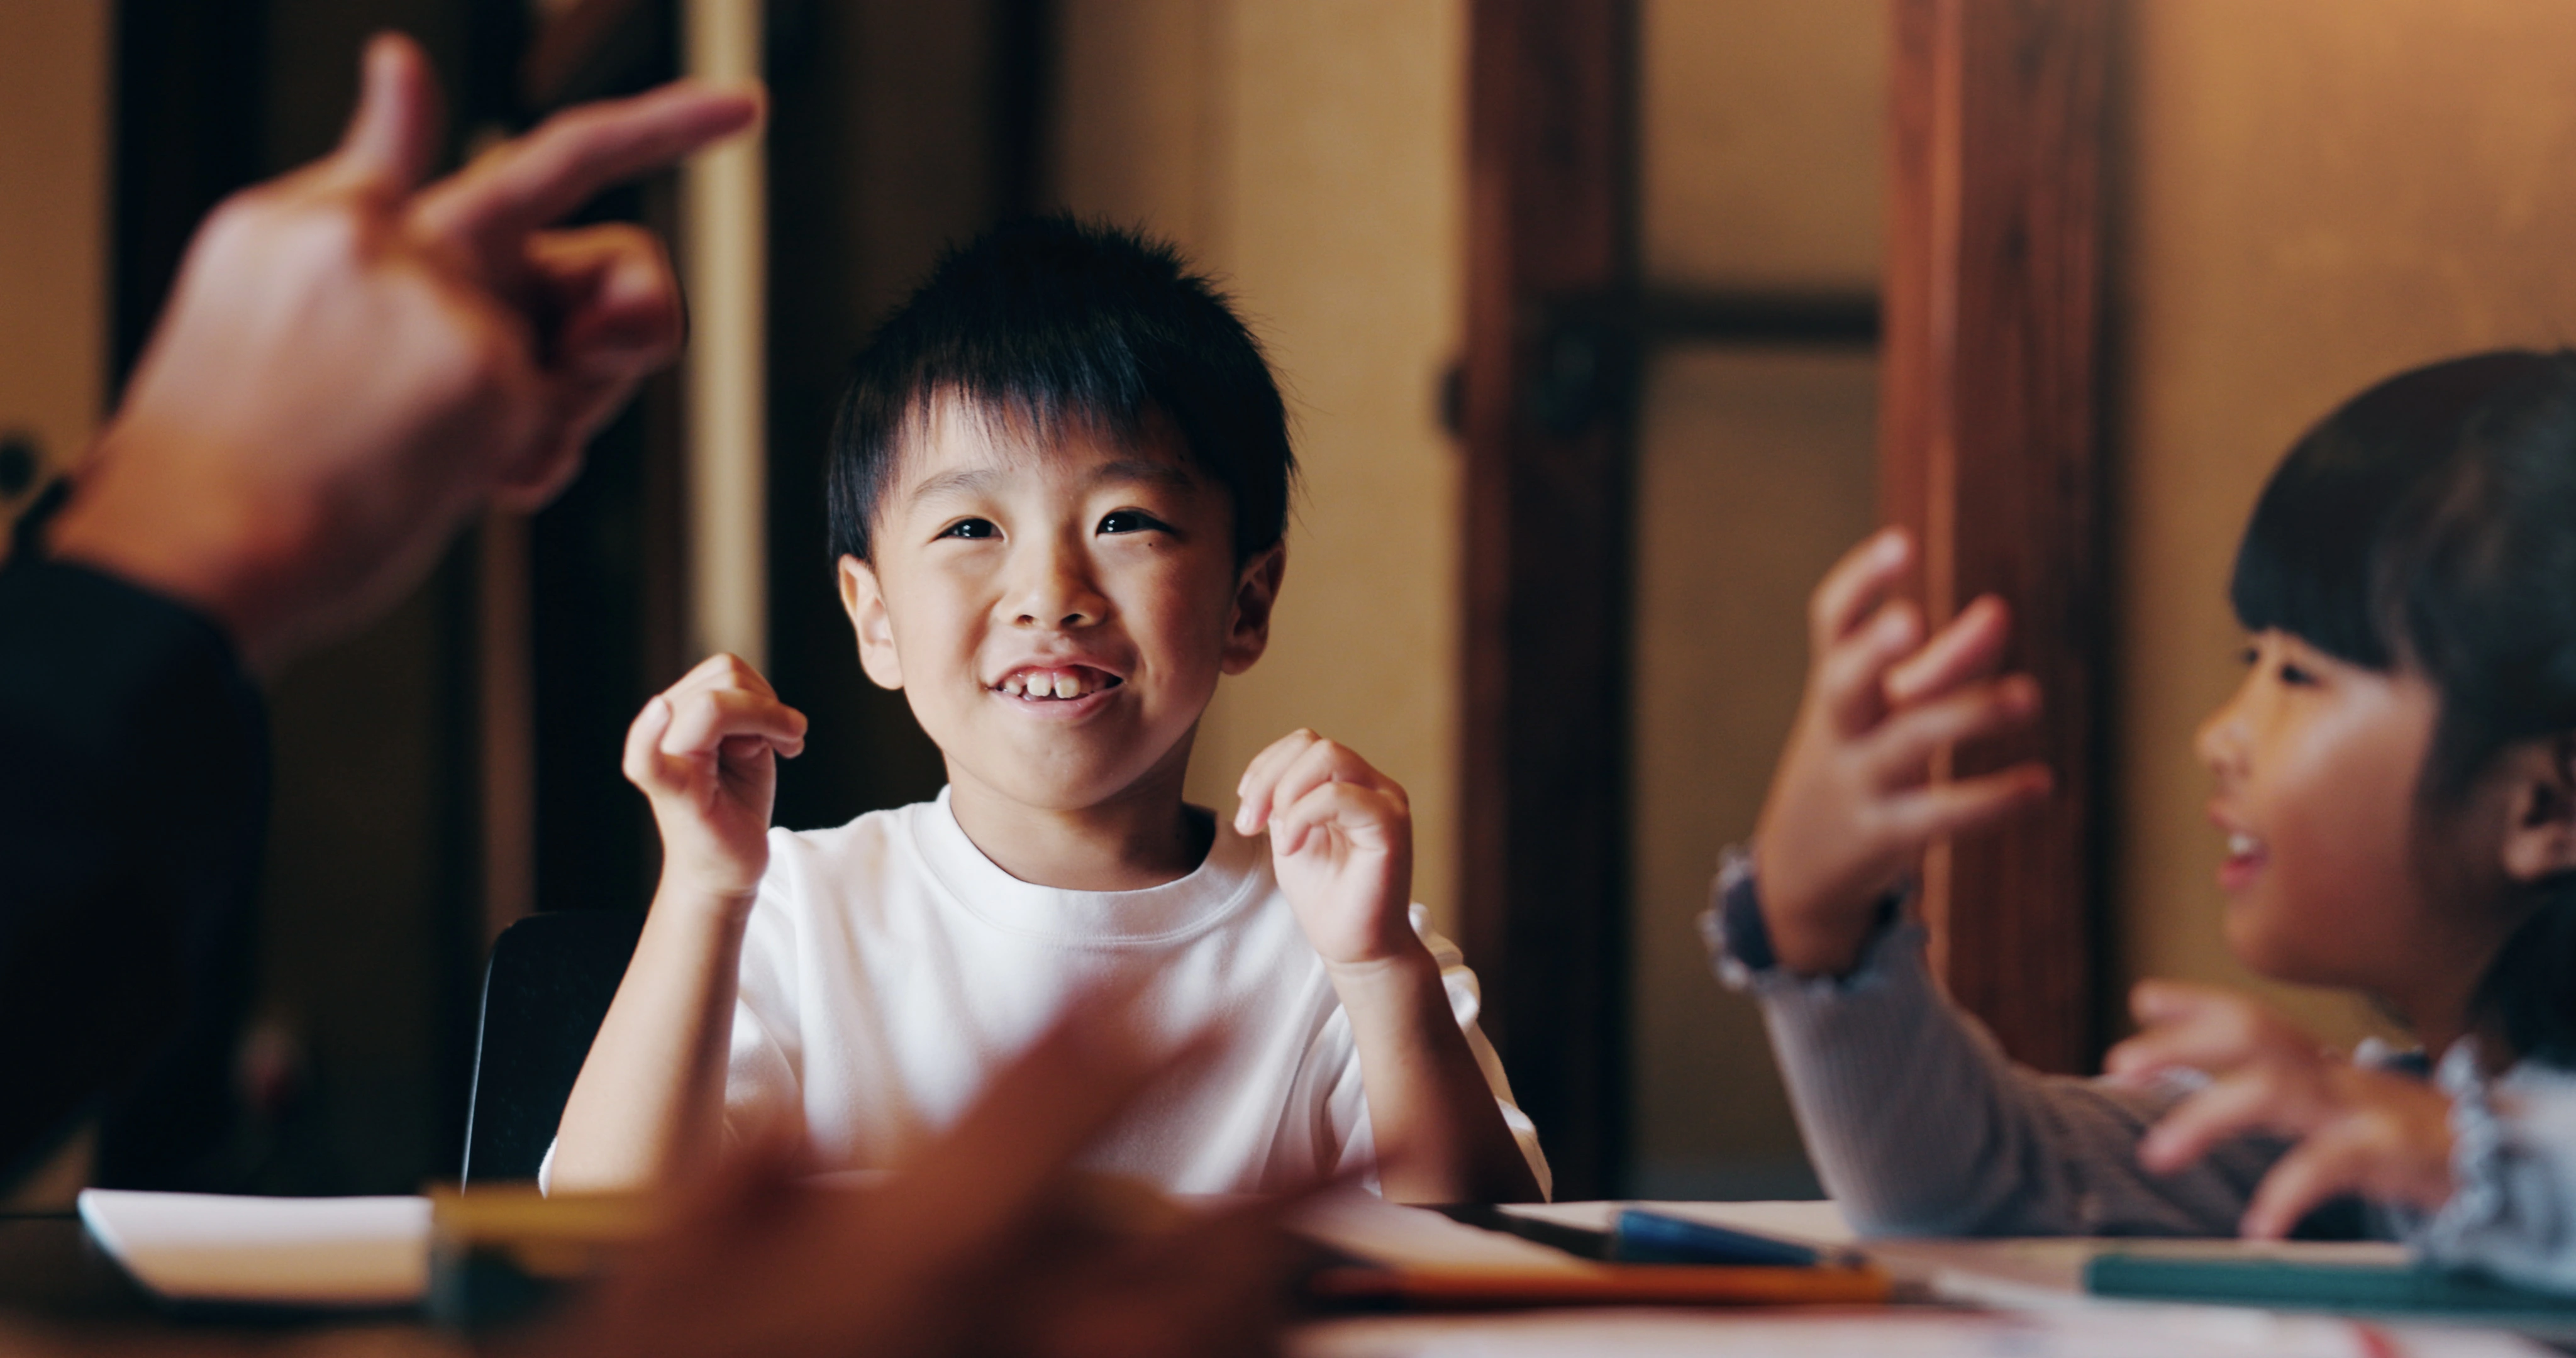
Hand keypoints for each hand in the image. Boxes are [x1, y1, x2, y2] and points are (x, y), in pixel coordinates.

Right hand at [47, 34, 761, 669]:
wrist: (193, 548)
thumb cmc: (234, 465)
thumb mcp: (266, 319)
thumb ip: (373, 242)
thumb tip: (405, 76)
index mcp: (319, 222)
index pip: (403, 133)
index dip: (452, 103)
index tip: (487, 65)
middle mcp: (385, 232)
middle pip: (564, 171)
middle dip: (666, 125)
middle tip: (740, 107)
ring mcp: (443, 294)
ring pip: (583, 328)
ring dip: (566, 387)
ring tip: (467, 445)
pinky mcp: (489, 367)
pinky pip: (560, 411)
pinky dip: (527, 458)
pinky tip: (458, 483)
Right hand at [552, 995, 1302, 1357]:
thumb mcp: (668, 1276)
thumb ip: (738, 1189)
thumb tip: (775, 1124)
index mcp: (918, 1250)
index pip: (1047, 1119)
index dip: (1134, 1050)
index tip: (1204, 1006)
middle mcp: (1005, 1323)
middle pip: (1180, 1252)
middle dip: (1278, 1198)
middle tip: (1358, 1149)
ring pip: (1191, 1342)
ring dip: (1265, 1295)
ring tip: (1321, 1258)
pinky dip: (1220, 1357)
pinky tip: (1249, 1339)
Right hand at [624, 654, 807, 904]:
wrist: (726, 868)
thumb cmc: (736, 805)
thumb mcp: (750, 748)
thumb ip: (745, 715)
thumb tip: (752, 707)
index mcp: (681, 713)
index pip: (726, 670)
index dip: (766, 693)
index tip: (791, 730)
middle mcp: (664, 728)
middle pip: (726, 676)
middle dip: (771, 708)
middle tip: (788, 744)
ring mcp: (662, 758)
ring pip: (717, 698)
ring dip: (766, 720)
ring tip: (777, 753)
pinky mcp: (669, 791)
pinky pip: (646, 755)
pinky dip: (649, 730)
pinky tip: (660, 714)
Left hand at [1233, 730, 1416, 969]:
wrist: (1355, 948)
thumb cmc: (1326, 897)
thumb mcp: (1290, 835)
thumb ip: (1282, 800)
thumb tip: (1264, 773)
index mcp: (1351, 784)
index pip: (1304, 744)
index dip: (1265, 767)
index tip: (1246, 812)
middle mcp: (1374, 786)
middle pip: (1312, 744)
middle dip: (1268, 778)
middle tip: (1249, 825)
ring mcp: (1386, 801)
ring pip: (1328, 756)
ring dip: (1286, 794)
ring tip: (1279, 838)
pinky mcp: (1390, 825)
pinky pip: (1339, 795)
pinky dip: (1303, 816)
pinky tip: (1293, 849)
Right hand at [1749, 528, 2051, 973]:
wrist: (1799, 870)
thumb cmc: (1856, 762)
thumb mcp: (1883, 711)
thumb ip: (1941, 662)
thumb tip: (2000, 610)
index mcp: (1835, 687)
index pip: (1831, 624)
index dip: (1860, 584)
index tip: (1900, 544)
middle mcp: (1838, 731)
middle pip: (1846, 683)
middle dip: (1875, 650)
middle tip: (1911, 618)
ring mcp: (1856, 785)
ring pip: (1907, 746)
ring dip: (1967, 716)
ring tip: (2029, 696)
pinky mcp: (1883, 838)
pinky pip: (1938, 816)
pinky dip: (1992, 800)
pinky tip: (2043, 784)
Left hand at [2107, 980, 2456, 1237]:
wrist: (2494, 1160)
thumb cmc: (2396, 1132)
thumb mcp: (2329, 1101)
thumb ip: (2270, 1081)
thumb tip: (2202, 1067)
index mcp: (2315, 1064)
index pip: (2251, 1018)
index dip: (2196, 1004)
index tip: (2141, 997)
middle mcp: (2330, 1074)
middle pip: (2252, 1038)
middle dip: (2180, 1045)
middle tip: (2119, 1063)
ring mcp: (2358, 1108)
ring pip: (2275, 1090)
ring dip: (2207, 1118)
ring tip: (2157, 1153)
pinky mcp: (2387, 1151)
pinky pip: (2327, 1165)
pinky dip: (2286, 1193)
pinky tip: (2257, 1226)